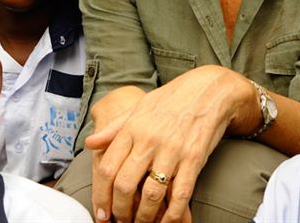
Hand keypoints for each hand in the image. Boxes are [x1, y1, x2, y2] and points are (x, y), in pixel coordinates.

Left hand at [84, 66, 257, 222]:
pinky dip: (172, 214)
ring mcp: (173, 150)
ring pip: (151, 194)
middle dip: (120, 211)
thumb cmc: (171, 100)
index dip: (101, 196)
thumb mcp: (139, 108)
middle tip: (121, 221)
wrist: (209, 90)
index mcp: (133, 128)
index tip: (102, 212)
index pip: (107, 168)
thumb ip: (114, 128)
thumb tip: (90, 144)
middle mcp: (149, 140)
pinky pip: (180, 194)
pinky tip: (166, 222)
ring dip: (143, 216)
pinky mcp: (194, 159)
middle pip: (125, 185)